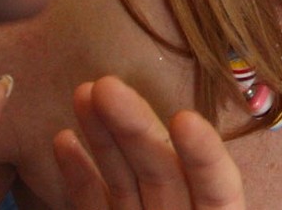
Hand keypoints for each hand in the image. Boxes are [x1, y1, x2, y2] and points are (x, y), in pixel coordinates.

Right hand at [53, 76, 244, 209]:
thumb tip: (208, 173)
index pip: (217, 185)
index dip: (203, 153)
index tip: (182, 118)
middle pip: (162, 168)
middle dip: (135, 125)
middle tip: (105, 84)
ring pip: (127, 177)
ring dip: (104, 134)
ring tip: (84, 92)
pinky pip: (96, 203)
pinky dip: (80, 176)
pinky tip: (64, 139)